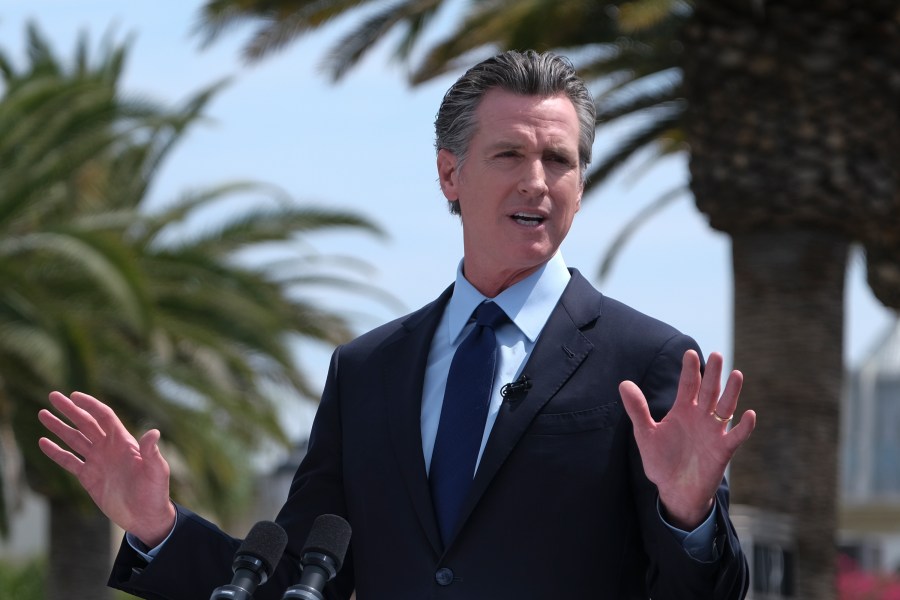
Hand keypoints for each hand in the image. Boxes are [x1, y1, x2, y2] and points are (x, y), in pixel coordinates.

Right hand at [38, 391, 176, 546]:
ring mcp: (98, 461)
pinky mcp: (88, 477)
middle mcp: (109, 448)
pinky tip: (43, 442)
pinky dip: (56, 452)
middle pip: (86, 423)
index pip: (104, 416)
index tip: (74, 395)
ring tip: (43, 414)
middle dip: (70, 410)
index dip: (90, 405)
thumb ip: (151, 452)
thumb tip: (153, 433)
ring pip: (74, 439)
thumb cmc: (155, 492)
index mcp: (124, 441)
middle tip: (53, 396)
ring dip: (59, 427)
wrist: (145, 516)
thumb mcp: (156, 470)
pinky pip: (69, 461)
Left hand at [619, 350, 755, 529]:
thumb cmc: (660, 461)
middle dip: (712, 374)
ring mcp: (714, 431)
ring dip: (732, 392)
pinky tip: (749, 413)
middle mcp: (700, 416)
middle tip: (716, 355)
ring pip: (725, 407)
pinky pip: (736, 436)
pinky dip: (744, 426)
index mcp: (682, 410)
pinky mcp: (723, 450)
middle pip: (709, 391)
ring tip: (736, 374)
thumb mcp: (646, 434)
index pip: (687, 385)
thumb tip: (624, 383)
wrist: (674, 490)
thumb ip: (637, 410)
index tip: (688, 352)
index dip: (689, 370)